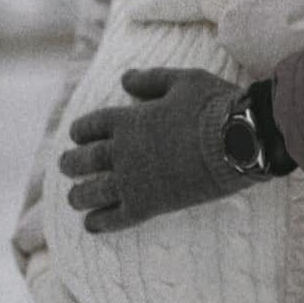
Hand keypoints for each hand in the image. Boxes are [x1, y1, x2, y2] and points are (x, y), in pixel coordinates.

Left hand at [59, 68, 254, 232]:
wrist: (238, 141)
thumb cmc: (213, 105)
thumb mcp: (183, 81)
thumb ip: (151, 80)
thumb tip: (125, 79)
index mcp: (129, 119)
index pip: (91, 125)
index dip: (81, 130)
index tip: (77, 135)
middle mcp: (123, 151)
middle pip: (85, 160)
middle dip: (71, 163)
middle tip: (64, 165)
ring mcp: (133, 181)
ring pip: (92, 192)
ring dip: (79, 194)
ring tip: (74, 197)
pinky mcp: (149, 205)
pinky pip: (114, 218)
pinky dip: (99, 222)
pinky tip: (92, 223)